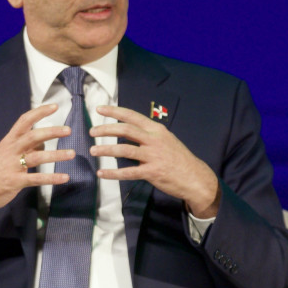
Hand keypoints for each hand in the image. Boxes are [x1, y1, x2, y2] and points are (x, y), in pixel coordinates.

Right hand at [0, 104, 72, 227]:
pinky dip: (51, 178)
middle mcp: (10, 150)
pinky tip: (65, 177)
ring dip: (56, 155)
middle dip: (51, 131)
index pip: (24, 121)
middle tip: (68, 130)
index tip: (55, 106)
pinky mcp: (14, 181)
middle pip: (32, 136)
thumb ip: (26, 148)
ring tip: (71, 153)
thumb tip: (44, 141)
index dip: (39, 112)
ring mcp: (12, 166)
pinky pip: (36, 179)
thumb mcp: (7, 154)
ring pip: (36, 157)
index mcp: (9, 141)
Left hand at [89, 105, 220, 216]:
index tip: (99, 109)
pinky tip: (101, 173)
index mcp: (156, 130)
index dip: (114, 112)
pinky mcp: (152, 172)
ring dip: (106, 149)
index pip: (132, 116)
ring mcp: (153, 156)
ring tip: (93, 150)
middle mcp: (154, 140)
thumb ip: (147, 135)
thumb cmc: (178, 158)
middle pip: (125, 130)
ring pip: (124, 150)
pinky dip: (113, 173)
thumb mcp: (166, 140)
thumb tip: (126, 131)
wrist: (195, 177)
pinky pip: (128, 172)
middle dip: (105, 129)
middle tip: (92, 132)